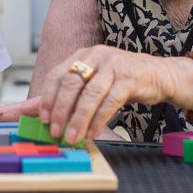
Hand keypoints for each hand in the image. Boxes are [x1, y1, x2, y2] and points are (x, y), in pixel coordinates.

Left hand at [40, 45, 171, 144]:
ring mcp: (113, 64)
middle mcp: (96, 55)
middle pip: (71, 83)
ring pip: (90, 93)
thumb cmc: (123, 81)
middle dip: (60, 110)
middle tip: (55, 130)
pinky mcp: (130, 77)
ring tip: (73, 137)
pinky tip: (93, 132)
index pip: (57, 74)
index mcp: (82, 55)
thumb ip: (68, 96)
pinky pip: (110, 101)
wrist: (160, 75)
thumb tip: (32, 111)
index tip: (42, 118)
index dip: (48, 97)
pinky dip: (99, 119)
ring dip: (79, 118)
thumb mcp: (93, 84)